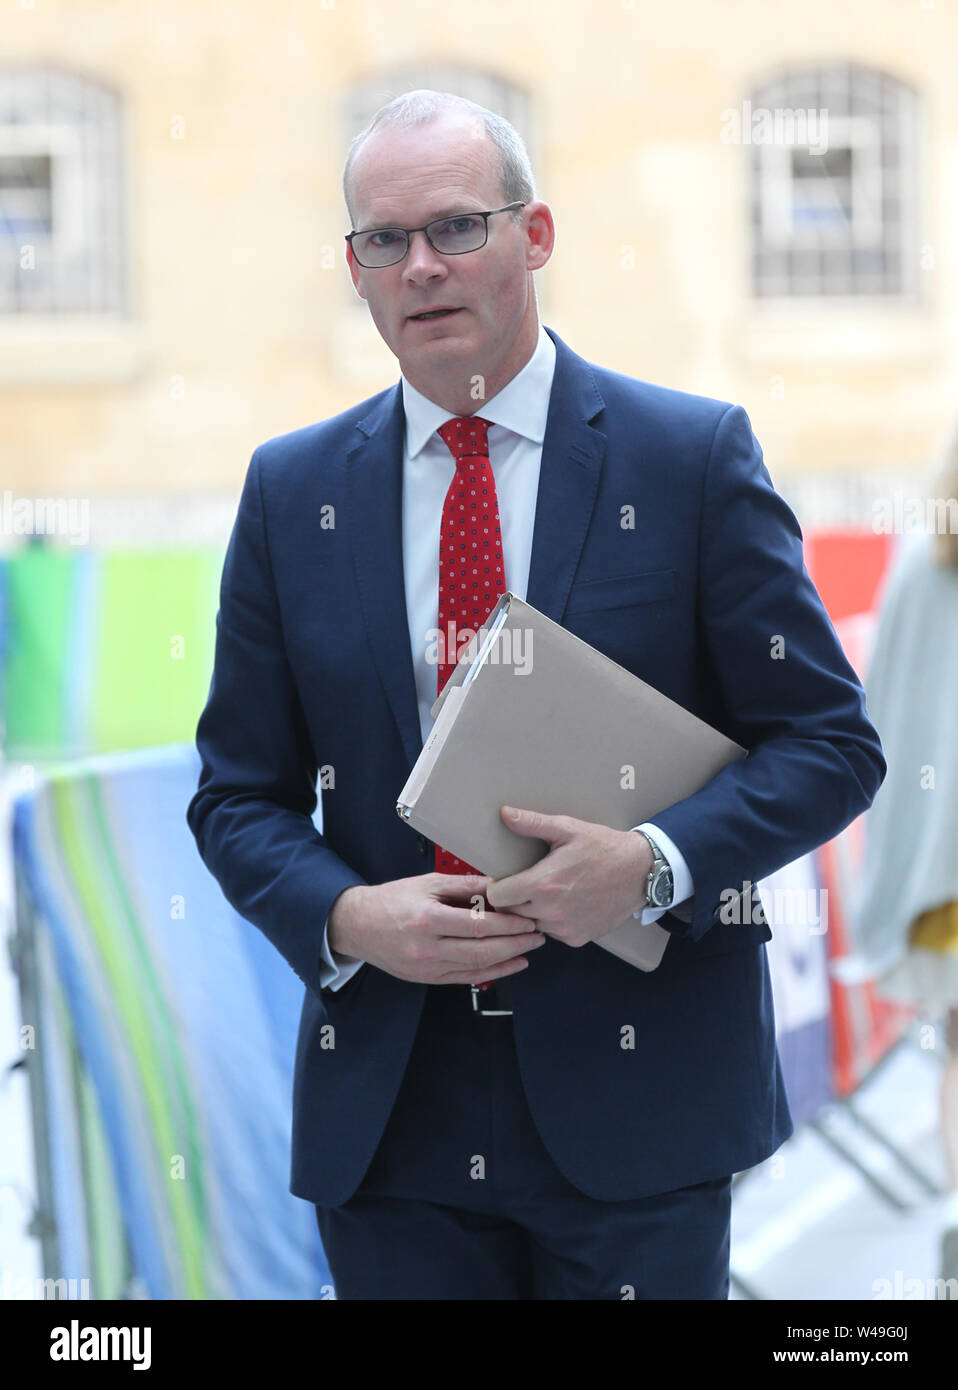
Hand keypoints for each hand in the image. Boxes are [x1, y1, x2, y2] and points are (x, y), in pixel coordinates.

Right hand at [327, 872, 545, 984]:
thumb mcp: (426, 883)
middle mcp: (426, 948)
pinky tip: (509, 965)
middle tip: (537, 935)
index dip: (507, 925)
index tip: (527, 919)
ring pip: (476, 968)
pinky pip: (465, 979)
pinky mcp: (427, 979)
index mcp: (426, 919)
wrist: (358, 925)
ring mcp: (426, 968)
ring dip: (508, 961)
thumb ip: (463, 885)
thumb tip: (497, 883)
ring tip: (529, 950)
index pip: (477, 926)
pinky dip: (491, 973)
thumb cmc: (391, 900)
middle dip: (515, 944)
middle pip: (481, 951)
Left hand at [484, 806, 652, 947]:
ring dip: (532, 912)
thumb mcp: (568, 828)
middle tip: (525, 882)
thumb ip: (532, 823)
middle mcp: (551, 911)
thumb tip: (505, 813)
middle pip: (510, 913)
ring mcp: (564, 928)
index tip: (504, 878)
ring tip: (548, 892)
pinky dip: (553, 921)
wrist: (640, 871)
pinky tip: (565, 903)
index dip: (497, 886)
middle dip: (513, 898)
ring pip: (530, 924)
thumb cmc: (603, 847)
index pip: (497, 896)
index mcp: (543, 884)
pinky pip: (552, 933)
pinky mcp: (577, 938)